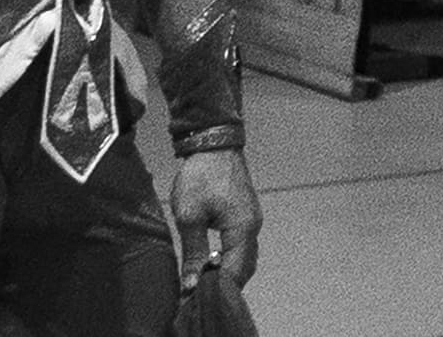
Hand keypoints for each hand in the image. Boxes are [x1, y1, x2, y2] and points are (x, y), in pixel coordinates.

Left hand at [172, 144, 259, 284]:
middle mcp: (253, 226)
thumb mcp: (190, 216)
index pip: (234, 272)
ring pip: (244, 257)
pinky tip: (211, 263)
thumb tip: (192, 284)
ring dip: (227, 272)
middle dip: (224, 285)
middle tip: (198, 294)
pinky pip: (242, 245)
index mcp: (243, 228)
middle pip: (244, 268)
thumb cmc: (201, 177)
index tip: (194, 300)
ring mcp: (252, 219)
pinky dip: (229, 259)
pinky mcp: (246, 213)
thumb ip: (194, 253)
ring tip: (202, 282)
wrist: (214, 142)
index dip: (216, 290)